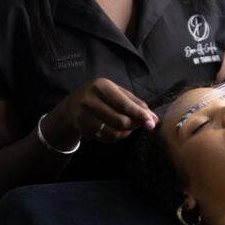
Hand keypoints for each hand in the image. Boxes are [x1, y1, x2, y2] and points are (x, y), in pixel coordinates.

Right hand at [42, 78, 158, 145]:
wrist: (71, 107)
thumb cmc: (100, 96)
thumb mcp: (116, 92)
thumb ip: (135, 103)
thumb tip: (154, 118)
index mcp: (101, 86)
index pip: (124, 104)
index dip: (140, 115)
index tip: (152, 123)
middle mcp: (90, 99)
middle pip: (120, 120)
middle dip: (134, 125)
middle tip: (140, 124)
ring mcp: (83, 115)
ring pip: (113, 132)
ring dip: (126, 133)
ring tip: (128, 127)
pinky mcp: (82, 129)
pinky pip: (106, 138)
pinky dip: (116, 137)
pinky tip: (116, 130)